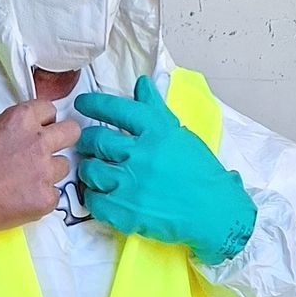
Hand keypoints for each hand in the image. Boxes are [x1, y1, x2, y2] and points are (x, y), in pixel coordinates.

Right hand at [0, 100, 76, 236]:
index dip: (44, 121)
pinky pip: (54, 194)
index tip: (41, 129)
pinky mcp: (46, 197)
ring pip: (63, 166)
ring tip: (25, 181)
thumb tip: (23, 128)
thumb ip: (10, 124)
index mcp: (21, 119)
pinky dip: (41, 197)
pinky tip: (21, 198)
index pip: (50, 109)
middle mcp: (38, 141)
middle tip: (48, 151)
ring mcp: (45, 171)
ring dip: (49, 172)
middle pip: (72, 132)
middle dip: (63, 138)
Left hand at [73, 74, 256, 265]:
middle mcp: (142, 155)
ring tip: (94, 169)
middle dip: (87, 139)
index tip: (83, 103)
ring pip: (91, 169)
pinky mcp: (126, 211)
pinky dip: (93, 196)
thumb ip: (156, 111)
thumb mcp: (181, 135)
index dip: (95, 104)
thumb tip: (141, 85)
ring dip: (88, 168)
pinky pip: (94, 200)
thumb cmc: (200, 174)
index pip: (117, 110)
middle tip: (87, 142)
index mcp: (157, 132)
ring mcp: (131, 183)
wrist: (213, 212)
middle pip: (97, 140)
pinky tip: (100, 193)